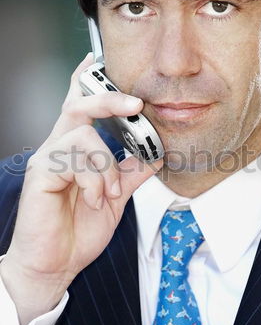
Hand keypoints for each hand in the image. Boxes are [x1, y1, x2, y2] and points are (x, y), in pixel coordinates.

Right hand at [0, 53, 162, 324]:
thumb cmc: (79, 229)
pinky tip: (94, 200)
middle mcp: (59, 149)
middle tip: (135, 104)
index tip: (99, 60)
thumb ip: (131, 173)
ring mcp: (47, 160)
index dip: (88, 82)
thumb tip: (155, 155)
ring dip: (106, 165)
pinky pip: (72, 161)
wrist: (56, 264)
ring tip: (108, 192)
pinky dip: (93, 181)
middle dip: (109, 98)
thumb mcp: (114, 197)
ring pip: (83, 135)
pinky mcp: (40, 175)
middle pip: (78, 105)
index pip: (80, 107)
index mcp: (76, 150)